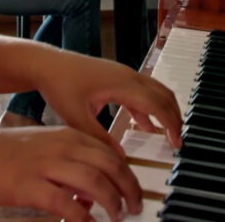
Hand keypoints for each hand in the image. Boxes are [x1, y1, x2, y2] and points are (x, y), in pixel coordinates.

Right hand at [0, 126, 137, 221]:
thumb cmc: (4, 155)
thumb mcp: (44, 147)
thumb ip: (70, 161)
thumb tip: (92, 189)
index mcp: (67, 136)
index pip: (110, 152)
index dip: (128, 173)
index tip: (134, 188)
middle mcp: (61, 147)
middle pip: (109, 165)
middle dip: (129, 187)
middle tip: (135, 205)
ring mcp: (46, 166)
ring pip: (94, 181)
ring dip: (112, 201)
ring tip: (118, 215)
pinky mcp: (30, 187)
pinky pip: (66, 203)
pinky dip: (83, 216)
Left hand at [33, 50, 182, 152]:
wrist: (47, 64)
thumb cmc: (60, 85)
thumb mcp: (76, 117)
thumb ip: (99, 138)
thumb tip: (120, 159)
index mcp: (122, 84)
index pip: (157, 104)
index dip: (171, 123)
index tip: (177, 143)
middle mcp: (128, 76)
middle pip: (163, 95)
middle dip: (174, 118)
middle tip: (178, 141)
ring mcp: (124, 75)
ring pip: (155, 92)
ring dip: (164, 111)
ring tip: (168, 135)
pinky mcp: (118, 78)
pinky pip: (142, 93)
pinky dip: (149, 109)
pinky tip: (146, 126)